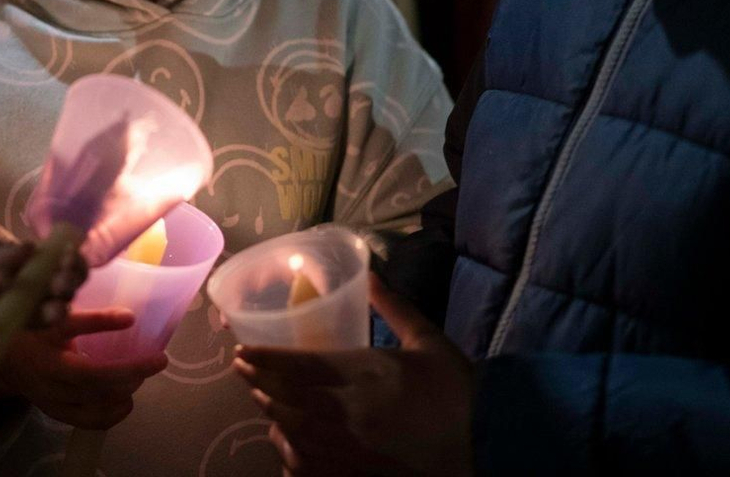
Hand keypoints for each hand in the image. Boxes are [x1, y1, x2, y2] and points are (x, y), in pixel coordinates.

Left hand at [0, 198, 85, 331]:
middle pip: (42, 301)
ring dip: (35, 307)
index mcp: (11, 259)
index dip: (68, 268)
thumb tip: (25, 256)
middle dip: (60, 296)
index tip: (73, 261)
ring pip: (17, 317)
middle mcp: (1, 288)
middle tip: (63, 286)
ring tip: (46, 295)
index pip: (50, 269)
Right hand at [0, 308, 168, 428]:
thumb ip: (82, 312)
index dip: (102, 322)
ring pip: (93, 400)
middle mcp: (47, 368)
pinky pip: (87, 420)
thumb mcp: (51, 312)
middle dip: (131, 370)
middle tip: (158, 360)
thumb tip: (125, 307)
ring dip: (124, 390)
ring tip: (141, 377)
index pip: (73, 327)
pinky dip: (112, 414)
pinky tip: (127, 401)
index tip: (131, 317)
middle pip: (92, 375)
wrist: (2, 363)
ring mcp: (50, 395)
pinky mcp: (55, 412)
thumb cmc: (33, 330)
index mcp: (44, 336)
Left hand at [234, 278, 474, 476]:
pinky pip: (311, 468)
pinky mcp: (357, 474)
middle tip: (244, 373)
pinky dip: (293, 455)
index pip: (299, 365)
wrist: (488, 444)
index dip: (264, 360)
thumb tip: (370, 274)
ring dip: (273, 418)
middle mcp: (349, 412)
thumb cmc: (459, 390)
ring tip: (262, 403)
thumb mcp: (428, 339)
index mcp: (364, 374)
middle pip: (287, 400)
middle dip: (260, 386)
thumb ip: (393, 306)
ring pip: (294, 434)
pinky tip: (290, 443)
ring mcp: (351, 449)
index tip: (241, 352)